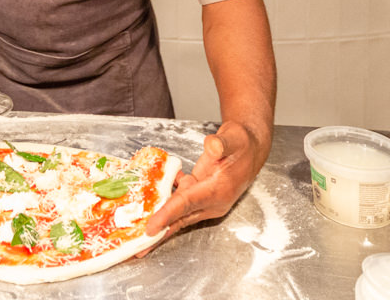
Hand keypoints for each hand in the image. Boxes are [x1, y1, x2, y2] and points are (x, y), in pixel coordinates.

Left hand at [139, 120, 269, 253]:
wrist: (249, 148)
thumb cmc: (241, 144)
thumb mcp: (233, 140)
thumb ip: (221, 144)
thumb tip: (212, 146)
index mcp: (219, 190)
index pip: (188, 203)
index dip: (167, 215)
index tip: (151, 228)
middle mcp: (213, 201)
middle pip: (181, 218)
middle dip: (160, 233)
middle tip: (140, 249)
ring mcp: (207, 201)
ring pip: (179, 214)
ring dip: (159, 223)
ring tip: (139, 236)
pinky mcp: (200, 196)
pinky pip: (179, 204)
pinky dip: (164, 206)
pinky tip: (148, 203)